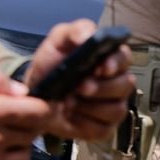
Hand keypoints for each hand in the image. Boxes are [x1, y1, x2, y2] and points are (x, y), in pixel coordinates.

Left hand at [26, 20, 134, 141]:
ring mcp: (112, 105)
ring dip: (91, 107)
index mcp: (111, 58)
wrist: (34, 96)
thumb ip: (74, 31)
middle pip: (125, 85)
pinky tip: (73, 117)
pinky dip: (86, 124)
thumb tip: (88, 36)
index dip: (115, 64)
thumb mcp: (58, 41)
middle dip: (101, 88)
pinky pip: (104, 129)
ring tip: (70, 102)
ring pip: (117, 109)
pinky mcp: (103, 127)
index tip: (101, 68)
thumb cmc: (51, 66)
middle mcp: (117, 81)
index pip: (124, 57)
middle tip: (79, 88)